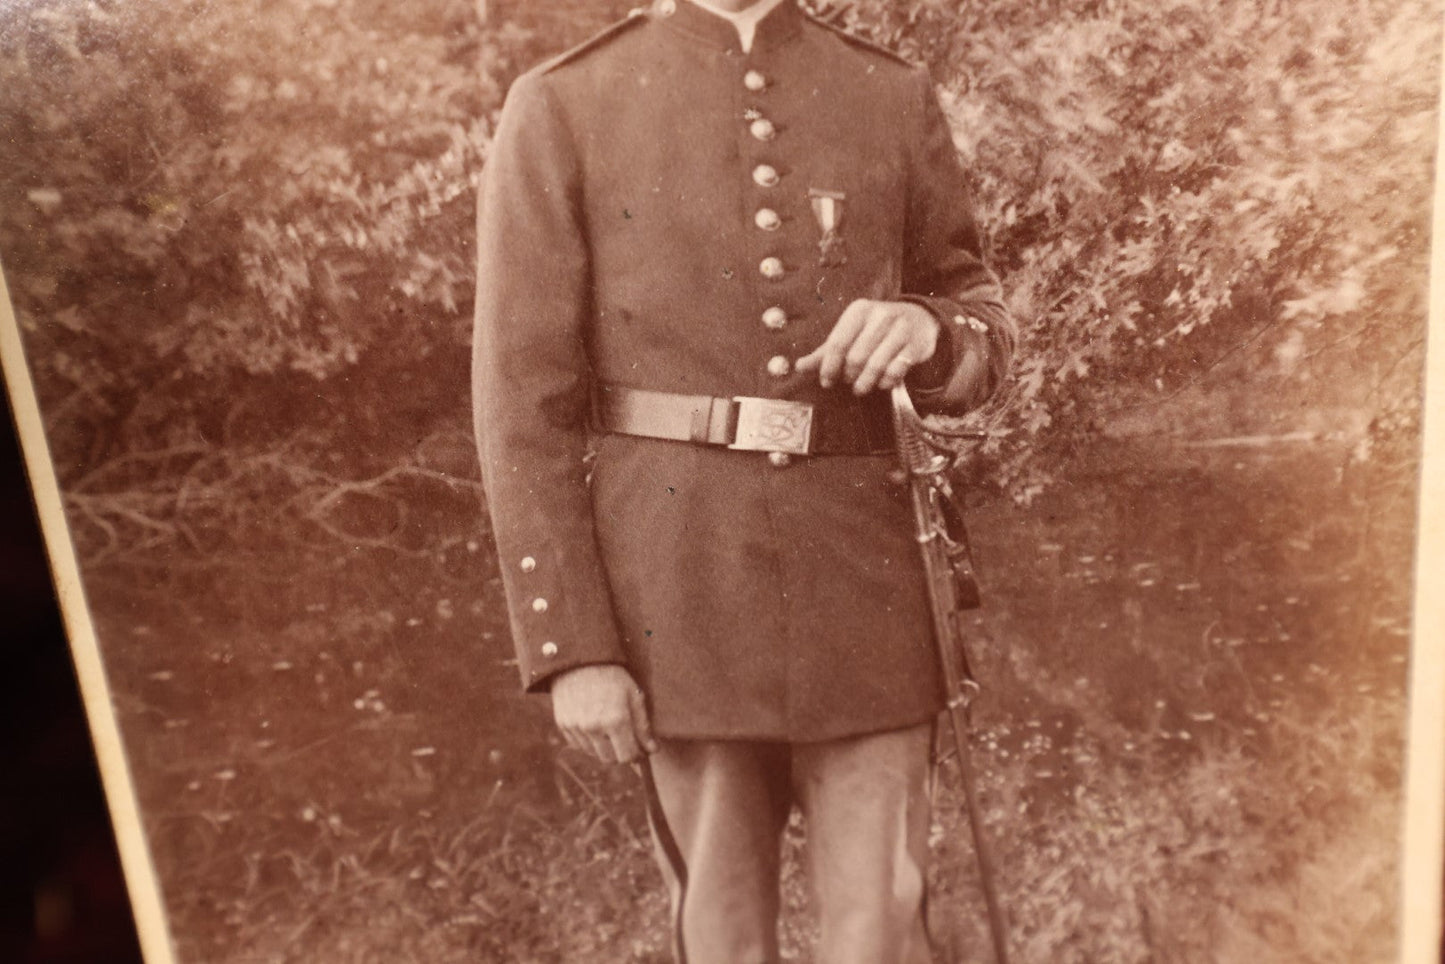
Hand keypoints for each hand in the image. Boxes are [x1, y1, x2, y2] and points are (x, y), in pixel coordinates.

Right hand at [550, 664, 657, 763]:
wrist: (580, 659)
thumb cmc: (612, 675)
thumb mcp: (634, 695)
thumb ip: (643, 726)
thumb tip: (652, 749)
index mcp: (615, 720)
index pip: (627, 756)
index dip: (636, 755)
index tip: (640, 749)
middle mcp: (594, 727)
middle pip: (610, 759)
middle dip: (620, 753)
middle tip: (626, 740)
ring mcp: (576, 727)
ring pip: (594, 753)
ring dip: (604, 748)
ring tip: (609, 729)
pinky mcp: (563, 724)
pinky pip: (579, 745)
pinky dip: (588, 741)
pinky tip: (594, 725)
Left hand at [795, 299, 938, 394]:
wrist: (919, 318)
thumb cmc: (876, 329)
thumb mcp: (851, 332)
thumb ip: (826, 351)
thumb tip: (799, 367)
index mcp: (859, 310)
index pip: (838, 343)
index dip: (829, 367)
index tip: (826, 382)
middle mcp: (881, 315)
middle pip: (856, 357)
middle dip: (849, 376)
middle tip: (849, 382)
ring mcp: (901, 329)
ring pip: (876, 365)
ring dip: (866, 383)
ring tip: (861, 388)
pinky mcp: (916, 344)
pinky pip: (896, 370)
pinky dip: (886, 382)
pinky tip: (882, 383)